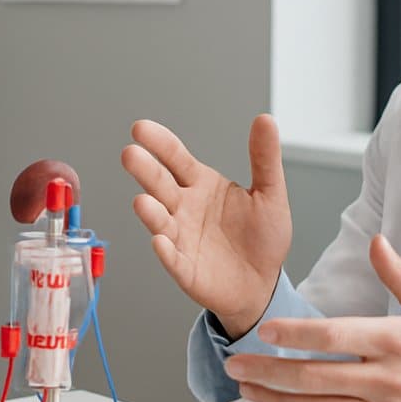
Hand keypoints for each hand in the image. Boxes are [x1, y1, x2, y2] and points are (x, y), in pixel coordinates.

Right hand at [122, 116, 291, 338]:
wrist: (263, 283)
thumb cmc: (262, 237)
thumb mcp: (270, 194)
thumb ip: (264, 158)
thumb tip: (265, 119)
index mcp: (201, 185)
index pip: (176, 158)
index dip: (160, 143)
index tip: (140, 128)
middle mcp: (183, 208)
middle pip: (160, 185)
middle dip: (145, 170)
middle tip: (130, 154)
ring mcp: (181, 238)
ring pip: (160, 222)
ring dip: (150, 212)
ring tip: (142, 201)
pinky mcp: (185, 269)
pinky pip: (173, 259)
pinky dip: (165, 252)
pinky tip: (160, 242)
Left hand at [225, 234, 400, 401]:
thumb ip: (399, 276)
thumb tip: (377, 243)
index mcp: (396, 342)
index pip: (335, 336)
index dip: (296, 333)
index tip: (266, 330)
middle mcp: (386, 380)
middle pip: (314, 376)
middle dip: (268, 370)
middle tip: (237, 363)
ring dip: (275, 398)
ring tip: (248, 387)